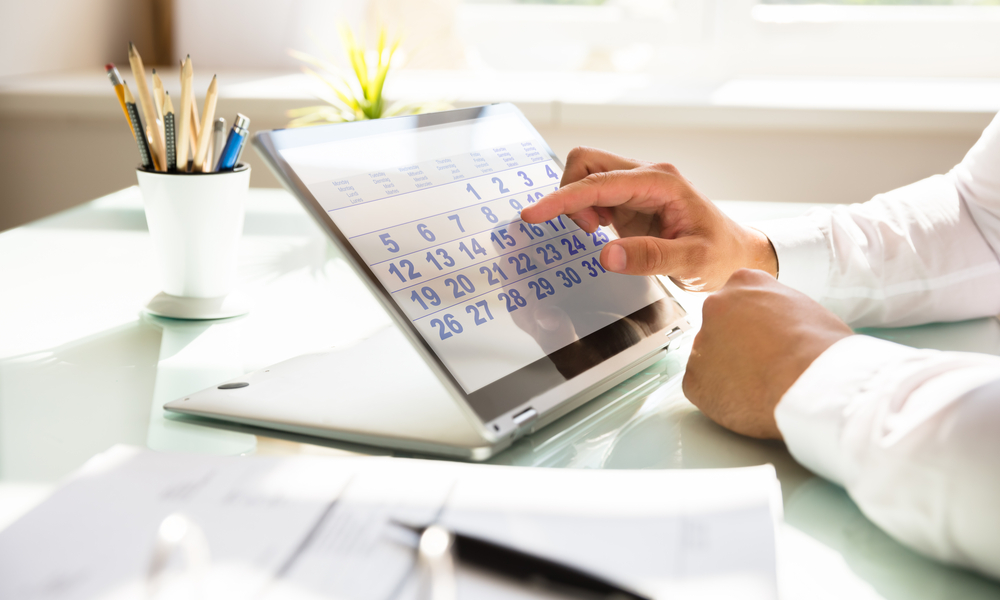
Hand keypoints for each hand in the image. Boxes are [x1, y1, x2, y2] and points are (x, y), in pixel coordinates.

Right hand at [520, 147, 776, 291]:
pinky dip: (583, 212)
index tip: (534, 214)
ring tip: (597, 234)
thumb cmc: (721, 254)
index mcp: (661, 182)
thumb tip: (607, 255)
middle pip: (586, 163)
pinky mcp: (630, 201)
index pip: (599, 182)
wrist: (737, 255)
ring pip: (586, 176)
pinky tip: (600, 233)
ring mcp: (636, 187)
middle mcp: (646, 177)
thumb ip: (651, 257)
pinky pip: (592, 194)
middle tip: (589, 232)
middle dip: (571, 196)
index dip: (563, 198)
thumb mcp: (693, 262)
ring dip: (577, 205)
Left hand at [682, 269, 852, 438]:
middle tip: (764, 366)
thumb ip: (777, 310)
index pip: (739, 300)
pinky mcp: (693, 379)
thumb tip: (775, 326)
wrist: (812, 385)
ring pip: (709, 360)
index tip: (767, 340)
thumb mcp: (805, 309)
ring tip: (761, 386)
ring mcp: (700, 343)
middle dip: (737, 347)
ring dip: (728, 372)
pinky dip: (720, 398)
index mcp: (744, 283)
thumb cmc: (821, 350)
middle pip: (720, 328)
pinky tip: (747, 401)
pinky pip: (703, 389)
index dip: (755, 325)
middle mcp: (715, 306)